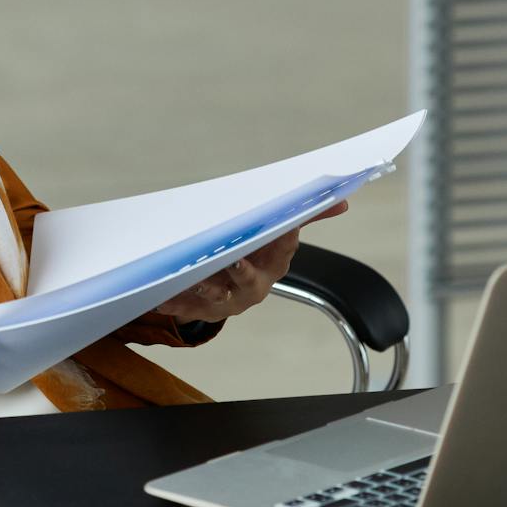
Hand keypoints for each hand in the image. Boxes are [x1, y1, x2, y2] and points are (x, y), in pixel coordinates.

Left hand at [155, 199, 350, 324]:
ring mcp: (229, 298)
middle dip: (243, 271)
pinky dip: (177, 304)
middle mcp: (254, 285)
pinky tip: (164, 299)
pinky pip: (189, 307)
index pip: (284, 249)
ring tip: (193, 280)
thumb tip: (342, 199)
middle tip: (236, 260)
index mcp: (274, 264)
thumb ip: (303, 217)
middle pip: (250, 279)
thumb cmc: (256, 258)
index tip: (286, 227)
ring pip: (218, 295)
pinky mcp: (204, 308)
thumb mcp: (278, 239)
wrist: (232, 293)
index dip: (285, 239)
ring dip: (206, 287)